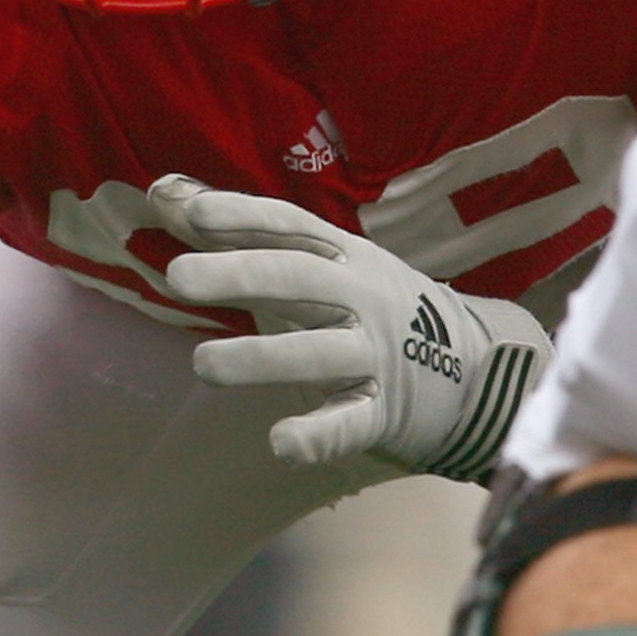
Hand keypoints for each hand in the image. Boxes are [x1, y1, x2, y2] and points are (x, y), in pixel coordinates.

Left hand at [151, 176, 549, 479]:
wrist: (475, 366)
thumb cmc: (367, 306)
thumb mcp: (315, 260)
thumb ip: (235, 230)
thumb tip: (161, 192)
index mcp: (340, 254)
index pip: (288, 227)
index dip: (241, 217)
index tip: (189, 214)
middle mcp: (360, 295)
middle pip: (299, 278)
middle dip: (241, 275)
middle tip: (178, 277)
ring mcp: (375, 353)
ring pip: (319, 352)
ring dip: (262, 358)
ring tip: (203, 364)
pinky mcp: (385, 410)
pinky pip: (351, 423)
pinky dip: (319, 433)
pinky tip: (281, 443)